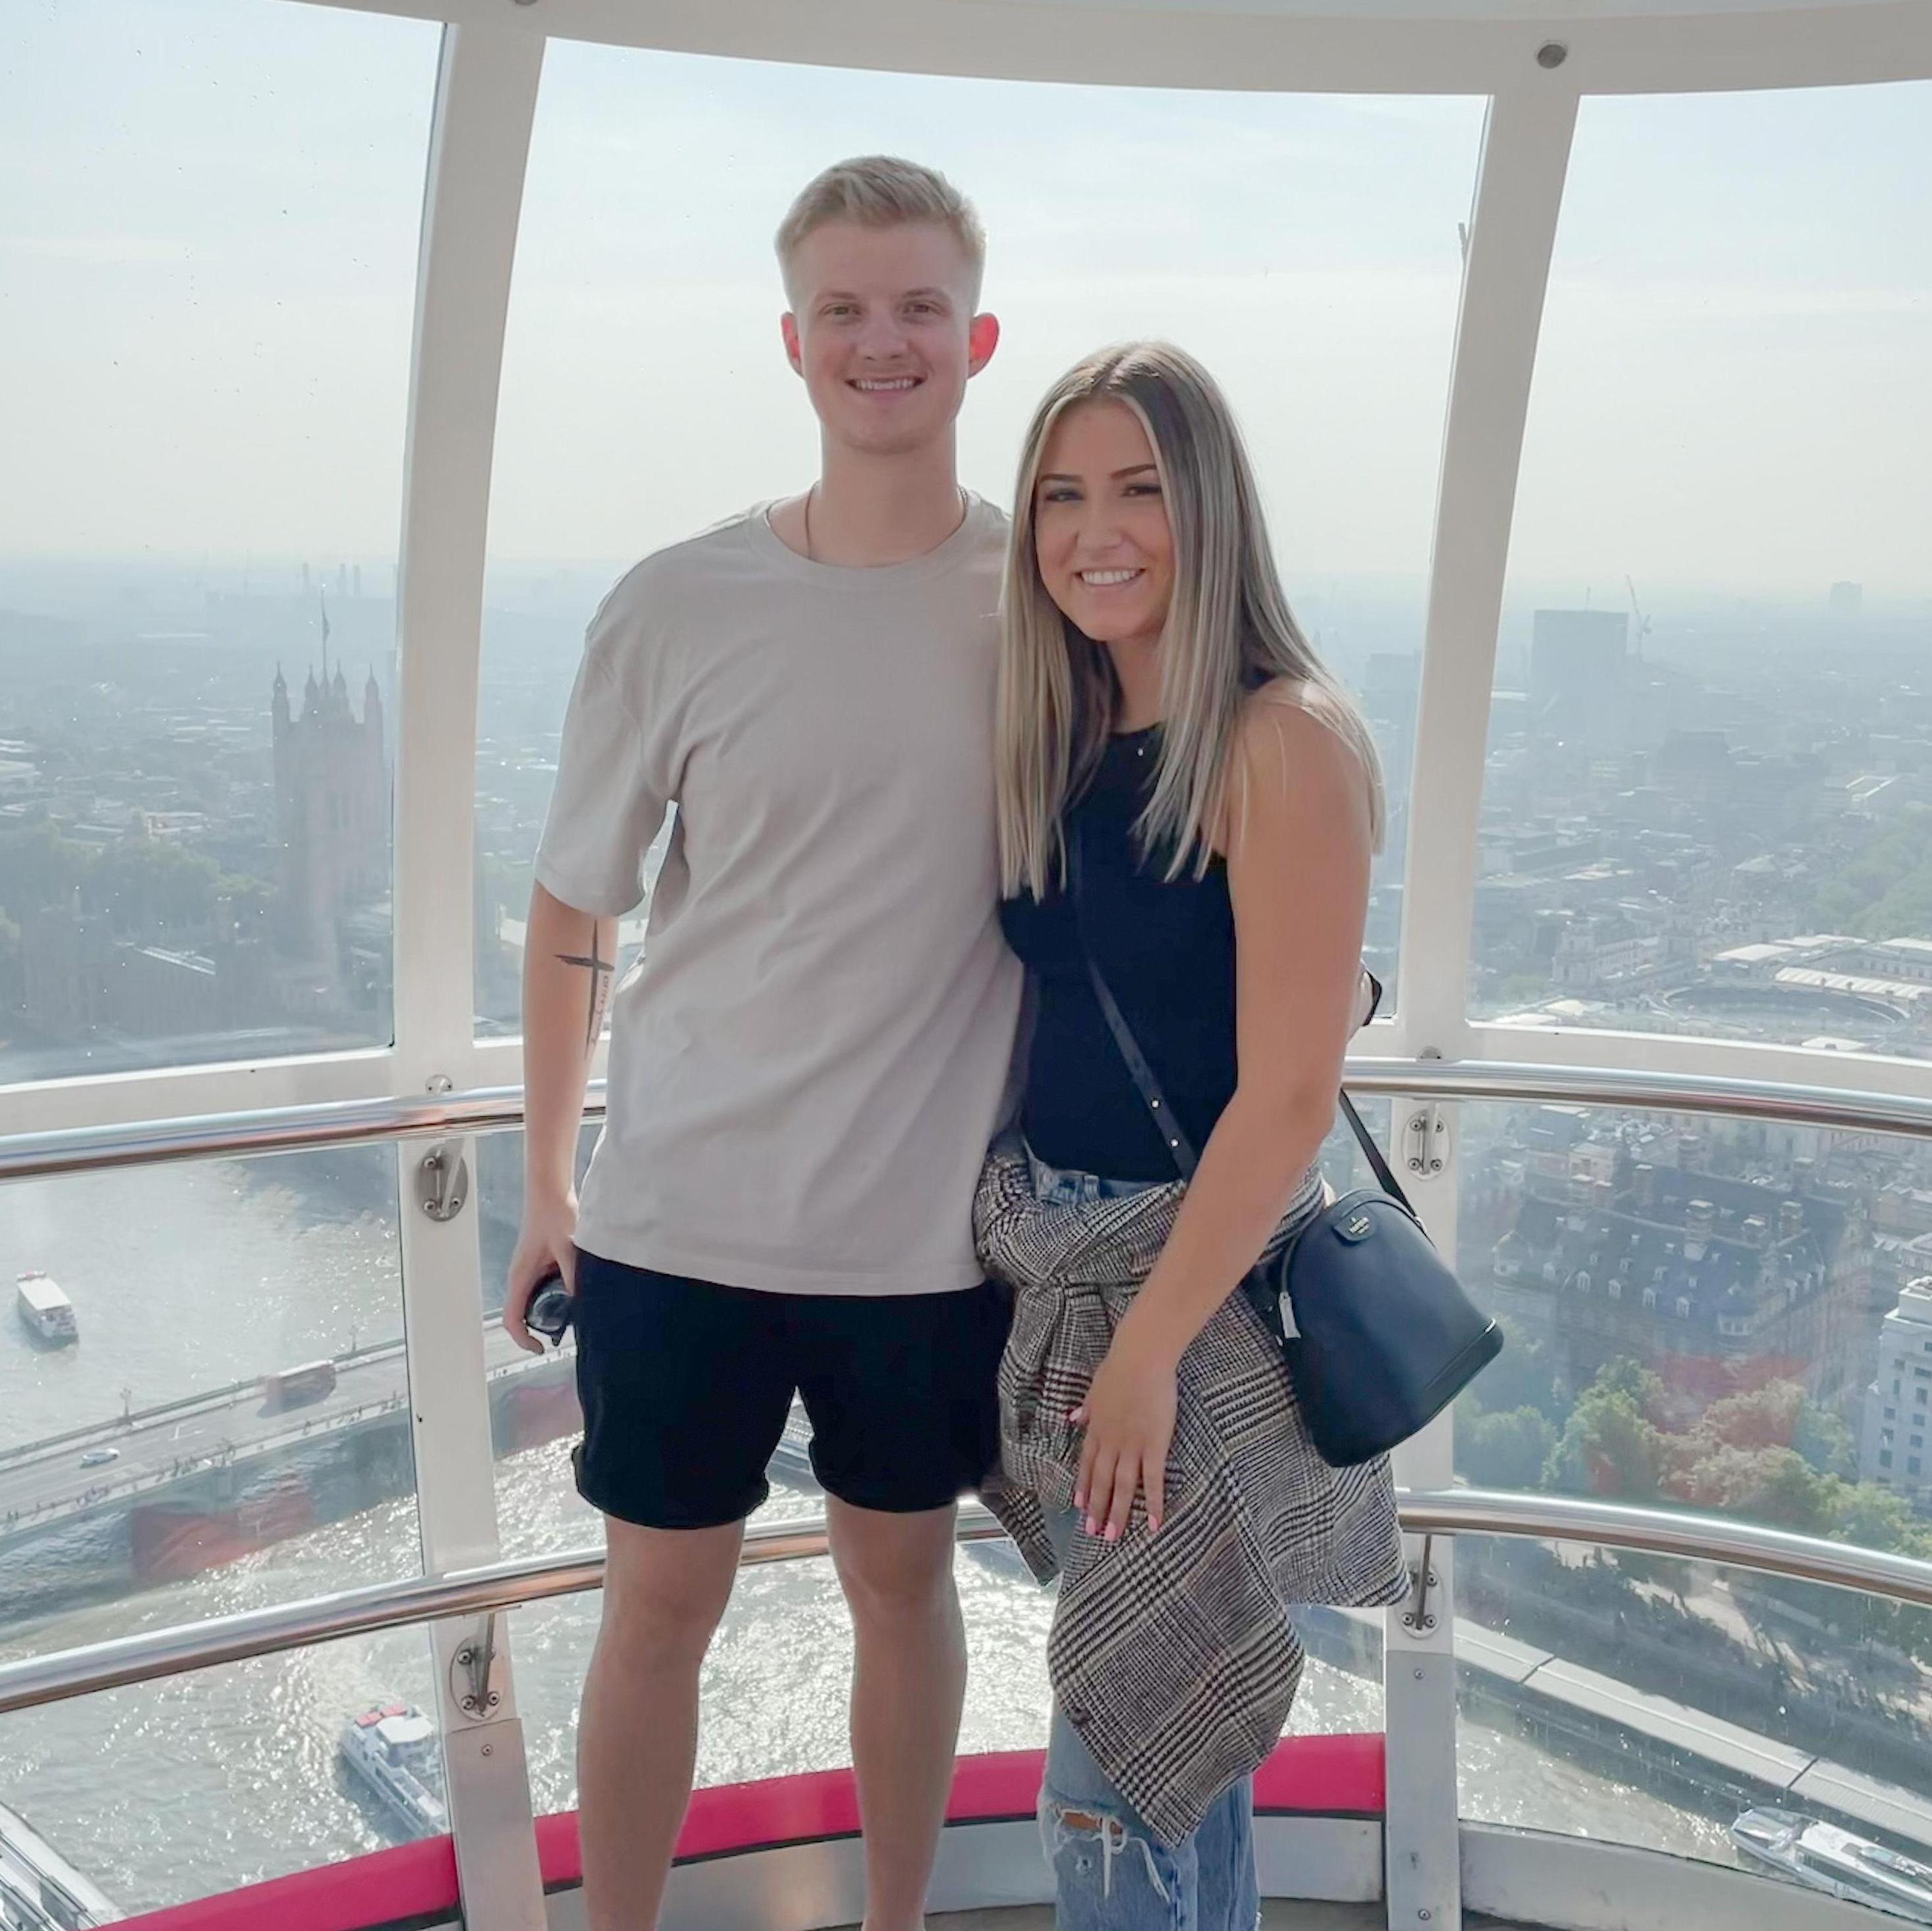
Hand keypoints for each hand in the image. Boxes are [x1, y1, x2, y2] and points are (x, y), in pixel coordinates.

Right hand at [505, 1190, 578, 1354]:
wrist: (550, 1190)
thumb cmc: (554, 1214)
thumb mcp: (568, 1249)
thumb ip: (573, 1276)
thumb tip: (581, 1301)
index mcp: (521, 1275)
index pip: (511, 1319)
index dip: (523, 1339)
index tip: (540, 1348)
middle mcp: (520, 1275)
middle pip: (520, 1314)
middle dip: (536, 1329)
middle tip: (561, 1335)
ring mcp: (528, 1269)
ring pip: (531, 1301)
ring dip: (546, 1313)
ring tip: (571, 1318)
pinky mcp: (538, 1262)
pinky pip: (540, 1288)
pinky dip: (552, 1298)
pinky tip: (573, 1295)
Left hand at [1070, 1326, 1178, 1540]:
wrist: (1140, 1359)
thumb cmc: (1119, 1367)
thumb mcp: (1094, 1388)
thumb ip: (1086, 1408)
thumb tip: (1073, 1418)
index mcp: (1097, 1428)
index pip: (1088, 1463)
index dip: (1084, 1486)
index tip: (1078, 1506)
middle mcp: (1111, 1442)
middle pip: (1102, 1481)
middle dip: (1097, 1508)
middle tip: (1093, 1532)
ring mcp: (1132, 1446)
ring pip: (1123, 1487)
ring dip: (1117, 1513)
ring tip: (1113, 1535)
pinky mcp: (1154, 1446)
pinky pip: (1152, 1481)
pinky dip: (1153, 1504)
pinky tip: (1155, 1523)